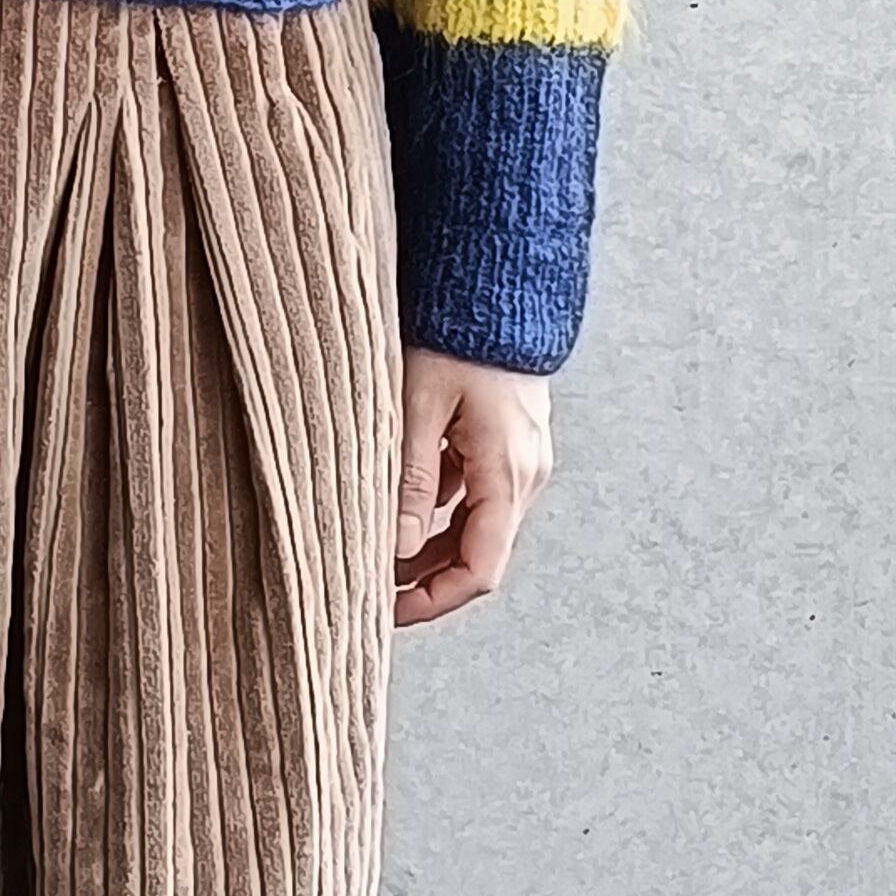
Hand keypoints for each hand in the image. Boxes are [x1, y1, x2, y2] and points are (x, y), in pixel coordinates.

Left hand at [395, 349, 553, 628]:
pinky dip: (440, 512)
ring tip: (377, 551)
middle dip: (426, 580)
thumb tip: (397, 547)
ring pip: (475, 527)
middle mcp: (524, 475)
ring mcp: (520, 460)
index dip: (435, 601)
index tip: (390, 612)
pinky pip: (475, 496)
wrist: (499, 283)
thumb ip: (410, 479)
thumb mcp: (420, 407)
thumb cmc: (459, 335)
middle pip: (479, 555)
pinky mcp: (507, 445)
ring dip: (431, 547)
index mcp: (507, 474)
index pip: (480, 570)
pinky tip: (400, 504)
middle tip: (371, 589)